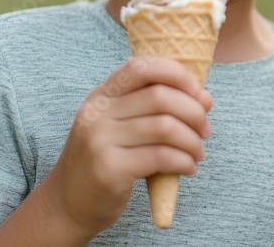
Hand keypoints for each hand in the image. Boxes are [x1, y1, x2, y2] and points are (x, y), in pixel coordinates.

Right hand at [39, 57, 213, 237]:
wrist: (67, 206)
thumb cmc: (107, 161)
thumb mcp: (119, 125)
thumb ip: (153, 108)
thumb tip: (205, 98)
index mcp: (101, 96)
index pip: (142, 66)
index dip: (177, 73)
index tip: (199, 93)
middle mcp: (97, 113)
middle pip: (160, 97)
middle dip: (194, 112)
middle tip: (206, 130)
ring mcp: (99, 140)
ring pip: (165, 127)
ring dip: (192, 140)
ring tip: (198, 153)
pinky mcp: (108, 169)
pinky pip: (160, 156)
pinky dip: (184, 161)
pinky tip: (189, 168)